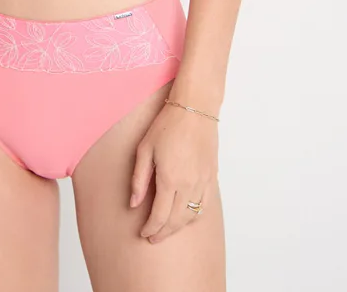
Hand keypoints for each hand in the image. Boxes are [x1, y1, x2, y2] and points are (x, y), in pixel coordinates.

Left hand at [130, 101, 217, 243]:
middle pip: (177, 221)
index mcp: (170, 179)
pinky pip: (205, 205)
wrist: (195, 108)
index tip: (144, 233)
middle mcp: (189, 185)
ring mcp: (203, 182)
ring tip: (167, 230)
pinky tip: (186, 216)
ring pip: (192, 216)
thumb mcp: (145, 149)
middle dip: (164, 233)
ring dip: (179, 227)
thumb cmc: (167, 124)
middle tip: (153, 238)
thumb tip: (134, 203)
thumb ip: (139, 179)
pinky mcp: (212, 177)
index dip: (151, 229)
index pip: (160, 216)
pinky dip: (195, 216)